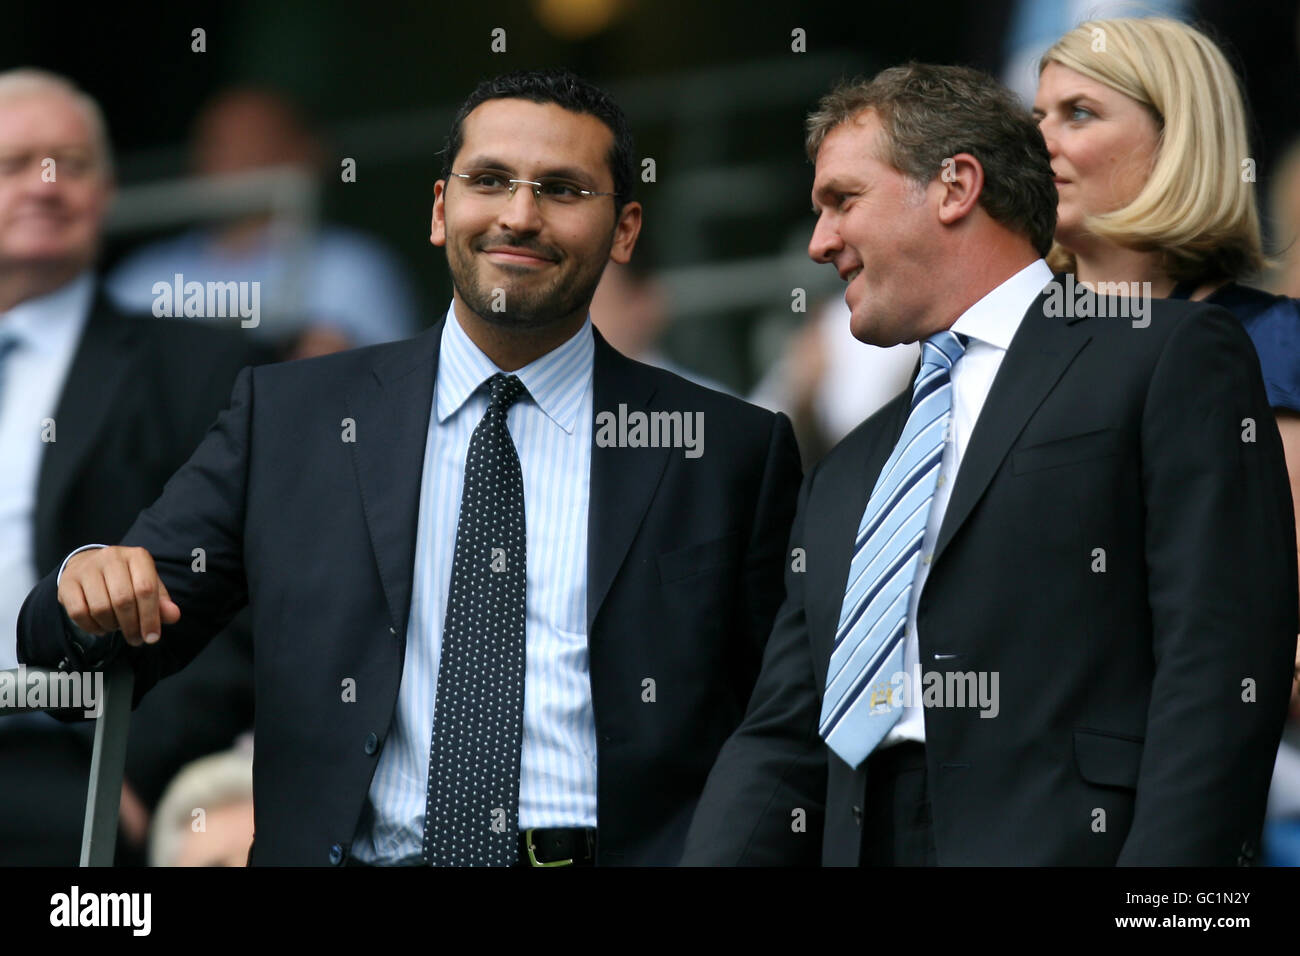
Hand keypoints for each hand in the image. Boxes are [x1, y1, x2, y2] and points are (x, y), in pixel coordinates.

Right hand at [58, 546, 179, 646]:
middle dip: (131, 627)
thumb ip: (161, 602)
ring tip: (117, 627)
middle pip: (123, 600)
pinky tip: (101, 628)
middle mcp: (111, 557)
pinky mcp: (67, 582)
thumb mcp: (148, 586)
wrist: (90, 565)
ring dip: (112, 626)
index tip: (152, 638)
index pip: (146, 589)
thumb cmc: (126, 579)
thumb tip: (173, 616)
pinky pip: (79, 613)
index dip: (150, 618)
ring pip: (101, 608)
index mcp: (137, 556)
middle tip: (135, 639)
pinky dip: (92, 627)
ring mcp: (87, 568)